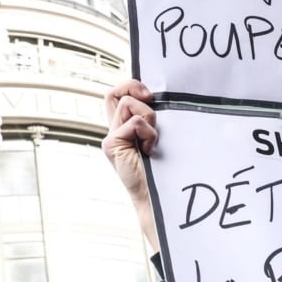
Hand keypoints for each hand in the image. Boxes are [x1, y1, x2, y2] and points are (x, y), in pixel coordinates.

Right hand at [102, 79, 159, 250]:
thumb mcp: (161, 137)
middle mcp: (115, 130)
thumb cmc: (165, 170)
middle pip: (112, 93)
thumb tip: (168, 100)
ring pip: (128, 104)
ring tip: (154, 139)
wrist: (159, 196)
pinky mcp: (112, 144)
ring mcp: (112, 137)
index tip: (151, 95)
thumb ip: (156, 121)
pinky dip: (148, 132)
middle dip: (132, 87)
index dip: (131, 86)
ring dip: (148, 117)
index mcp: (126, 128)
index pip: (118, 95)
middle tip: (150, 99)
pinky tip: (150, 149)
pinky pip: (135, 122)